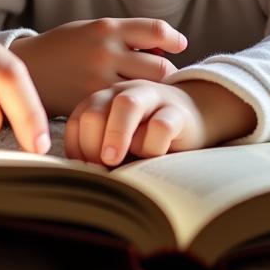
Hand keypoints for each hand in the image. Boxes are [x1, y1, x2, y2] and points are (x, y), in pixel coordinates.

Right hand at [11, 17, 186, 116]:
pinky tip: (130, 111)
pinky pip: (124, 109)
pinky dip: (133, 111)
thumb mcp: (90, 30)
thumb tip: (161, 49)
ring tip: (150, 98)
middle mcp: (105, 52)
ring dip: (153, 96)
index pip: (156, 31)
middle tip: (164, 83)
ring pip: (146, 91)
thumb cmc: (62, 48)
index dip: (174, 39)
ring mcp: (98, 79)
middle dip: (166, 75)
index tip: (179, 46)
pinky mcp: (90, 103)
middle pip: (160, 67)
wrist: (24, 68)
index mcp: (106, 28)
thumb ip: (122, 36)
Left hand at [65, 79, 255, 165]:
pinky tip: (155, 156)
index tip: (84, 171)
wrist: (193, 113)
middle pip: (94, 111)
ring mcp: (150, 97)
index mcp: (103, 101)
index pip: (78, 121)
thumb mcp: (121, 141)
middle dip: (91, 143)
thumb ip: (101, 149)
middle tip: (99, 167)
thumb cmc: (148, 134)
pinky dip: (153, 145)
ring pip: (126, 105)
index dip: (76, 149)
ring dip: (115, 135)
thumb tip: (83, 176)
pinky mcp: (176, 111)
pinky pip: (161, 125)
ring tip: (112, 159)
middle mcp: (122, 94)